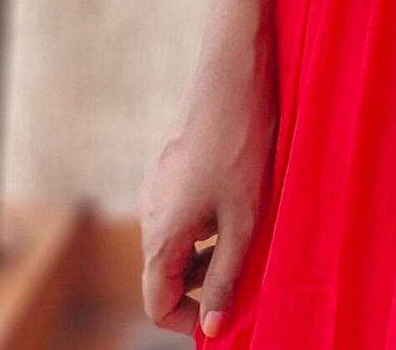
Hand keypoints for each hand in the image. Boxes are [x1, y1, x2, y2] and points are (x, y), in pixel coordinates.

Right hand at [138, 33, 276, 336]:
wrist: (233, 71)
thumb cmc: (242, 145)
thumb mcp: (244, 220)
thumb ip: (225, 276)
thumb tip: (210, 326)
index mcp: (160, 232)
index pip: (155, 301)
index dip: (186, 320)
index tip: (222, 318)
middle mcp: (148, 209)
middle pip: (163, 270)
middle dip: (200, 282)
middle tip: (243, 276)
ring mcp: (156, 182)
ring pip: (174, 237)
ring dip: (205, 249)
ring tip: (247, 234)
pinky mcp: (170, 161)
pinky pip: (179, 207)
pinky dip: (203, 220)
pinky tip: (238, 198)